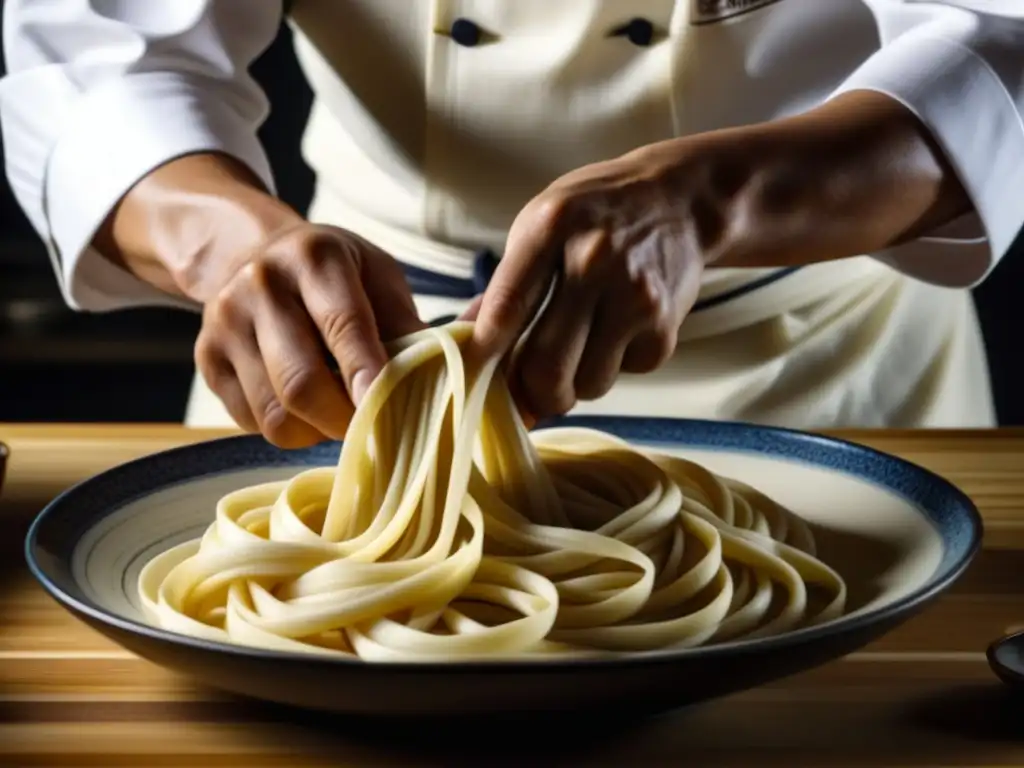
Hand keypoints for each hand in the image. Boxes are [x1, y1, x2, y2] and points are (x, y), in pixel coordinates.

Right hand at [194, 224, 423, 447]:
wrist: (254, 255)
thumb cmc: (337, 275)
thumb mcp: (378, 277)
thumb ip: (409, 324)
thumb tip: (456, 368)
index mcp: (315, 258)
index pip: (343, 326)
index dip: (366, 376)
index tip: (389, 412)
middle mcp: (261, 284)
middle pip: (300, 384)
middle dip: (343, 420)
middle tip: (372, 426)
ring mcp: (225, 322)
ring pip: (273, 414)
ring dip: (315, 432)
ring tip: (337, 413)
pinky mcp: (205, 357)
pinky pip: (250, 421)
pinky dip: (286, 428)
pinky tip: (303, 406)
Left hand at [470, 144, 713, 420]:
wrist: (680, 201)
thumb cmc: (595, 215)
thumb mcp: (541, 225)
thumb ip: (505, 285)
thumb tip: (464, 343)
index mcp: (552, 227)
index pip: (507, 306)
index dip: (484, 353)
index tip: (474, 376)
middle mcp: (595, 261)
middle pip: (547, 365)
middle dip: (532, 393)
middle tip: (529, 389)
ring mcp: (635, 296)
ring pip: (588, 384)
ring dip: (576, 383)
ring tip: (578, 351)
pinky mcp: (665, 325)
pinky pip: (626, 374)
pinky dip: (615, 367)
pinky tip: (616, 332)